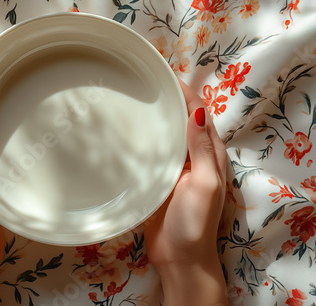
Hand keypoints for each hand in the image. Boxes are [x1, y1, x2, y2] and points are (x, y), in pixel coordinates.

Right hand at [144, 79, 227, 304]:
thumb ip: (201, 149)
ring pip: (162, 134)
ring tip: (127, 99)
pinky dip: (140, 138)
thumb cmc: (194, 222)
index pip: (198, 112)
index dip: (184, 91)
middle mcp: (191, 156)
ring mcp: (172, 167)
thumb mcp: (203, 184)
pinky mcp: (155, 179)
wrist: (178, 257)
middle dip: (164, 99)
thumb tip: (197, 110)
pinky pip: (148, 152)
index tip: (161, 73)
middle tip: (138, 82)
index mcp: (209, 154)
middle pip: (179, 119)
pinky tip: (121, 132)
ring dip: (151, 117)